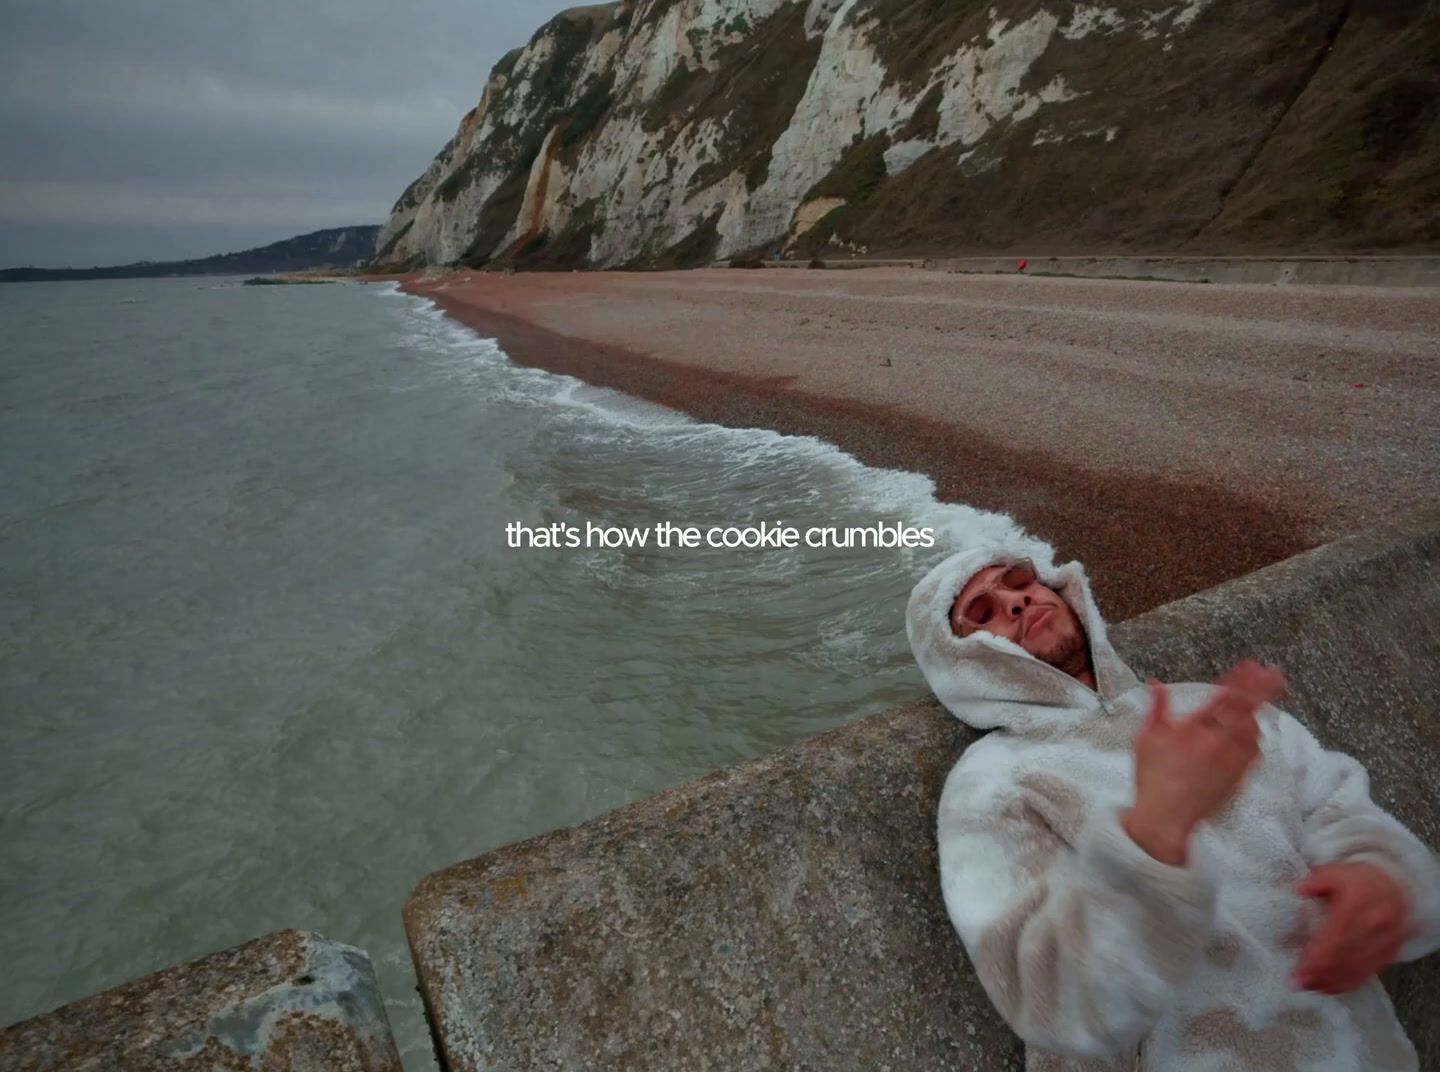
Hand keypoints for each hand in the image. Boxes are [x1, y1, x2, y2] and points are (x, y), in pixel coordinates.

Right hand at [1123, 661, 1285, 864]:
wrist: (1165, 817)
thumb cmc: (1152, 778)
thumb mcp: (1146, 738)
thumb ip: (1157, 708)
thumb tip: (1157, 684)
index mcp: (1193, 728)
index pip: (1223, 697)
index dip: (1240, 680)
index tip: (1252, 666)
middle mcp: (1216, 742)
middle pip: (1246, 710)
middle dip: (1262, 690)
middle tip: (1275, 675)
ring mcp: (1230, 760)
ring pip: (1253, 730)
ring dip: (1257, 713)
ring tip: (1261, 700)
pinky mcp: (1236, 777)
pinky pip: (1253, 752)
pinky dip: (1255, 737)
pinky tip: (1254, 731)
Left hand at [1292, 862, 1412, 993]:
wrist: (1395, 886)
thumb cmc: (1359, 880)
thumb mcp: (1335, 872)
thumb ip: (1316, 881)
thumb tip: (1298, 890)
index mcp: (1358, 906)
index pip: (1336, 938)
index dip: (1317, 957)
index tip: (1298, 968)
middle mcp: (1374, 927)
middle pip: (1345, 957)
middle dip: (1321, 973)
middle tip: (1298, 982)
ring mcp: (1385, 942)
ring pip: (1357, 968)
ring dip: (1333, 981)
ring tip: (1310, 987)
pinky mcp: (1389, 953)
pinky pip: (1368, 972)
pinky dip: (1349, 982)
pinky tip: (1331, 987)